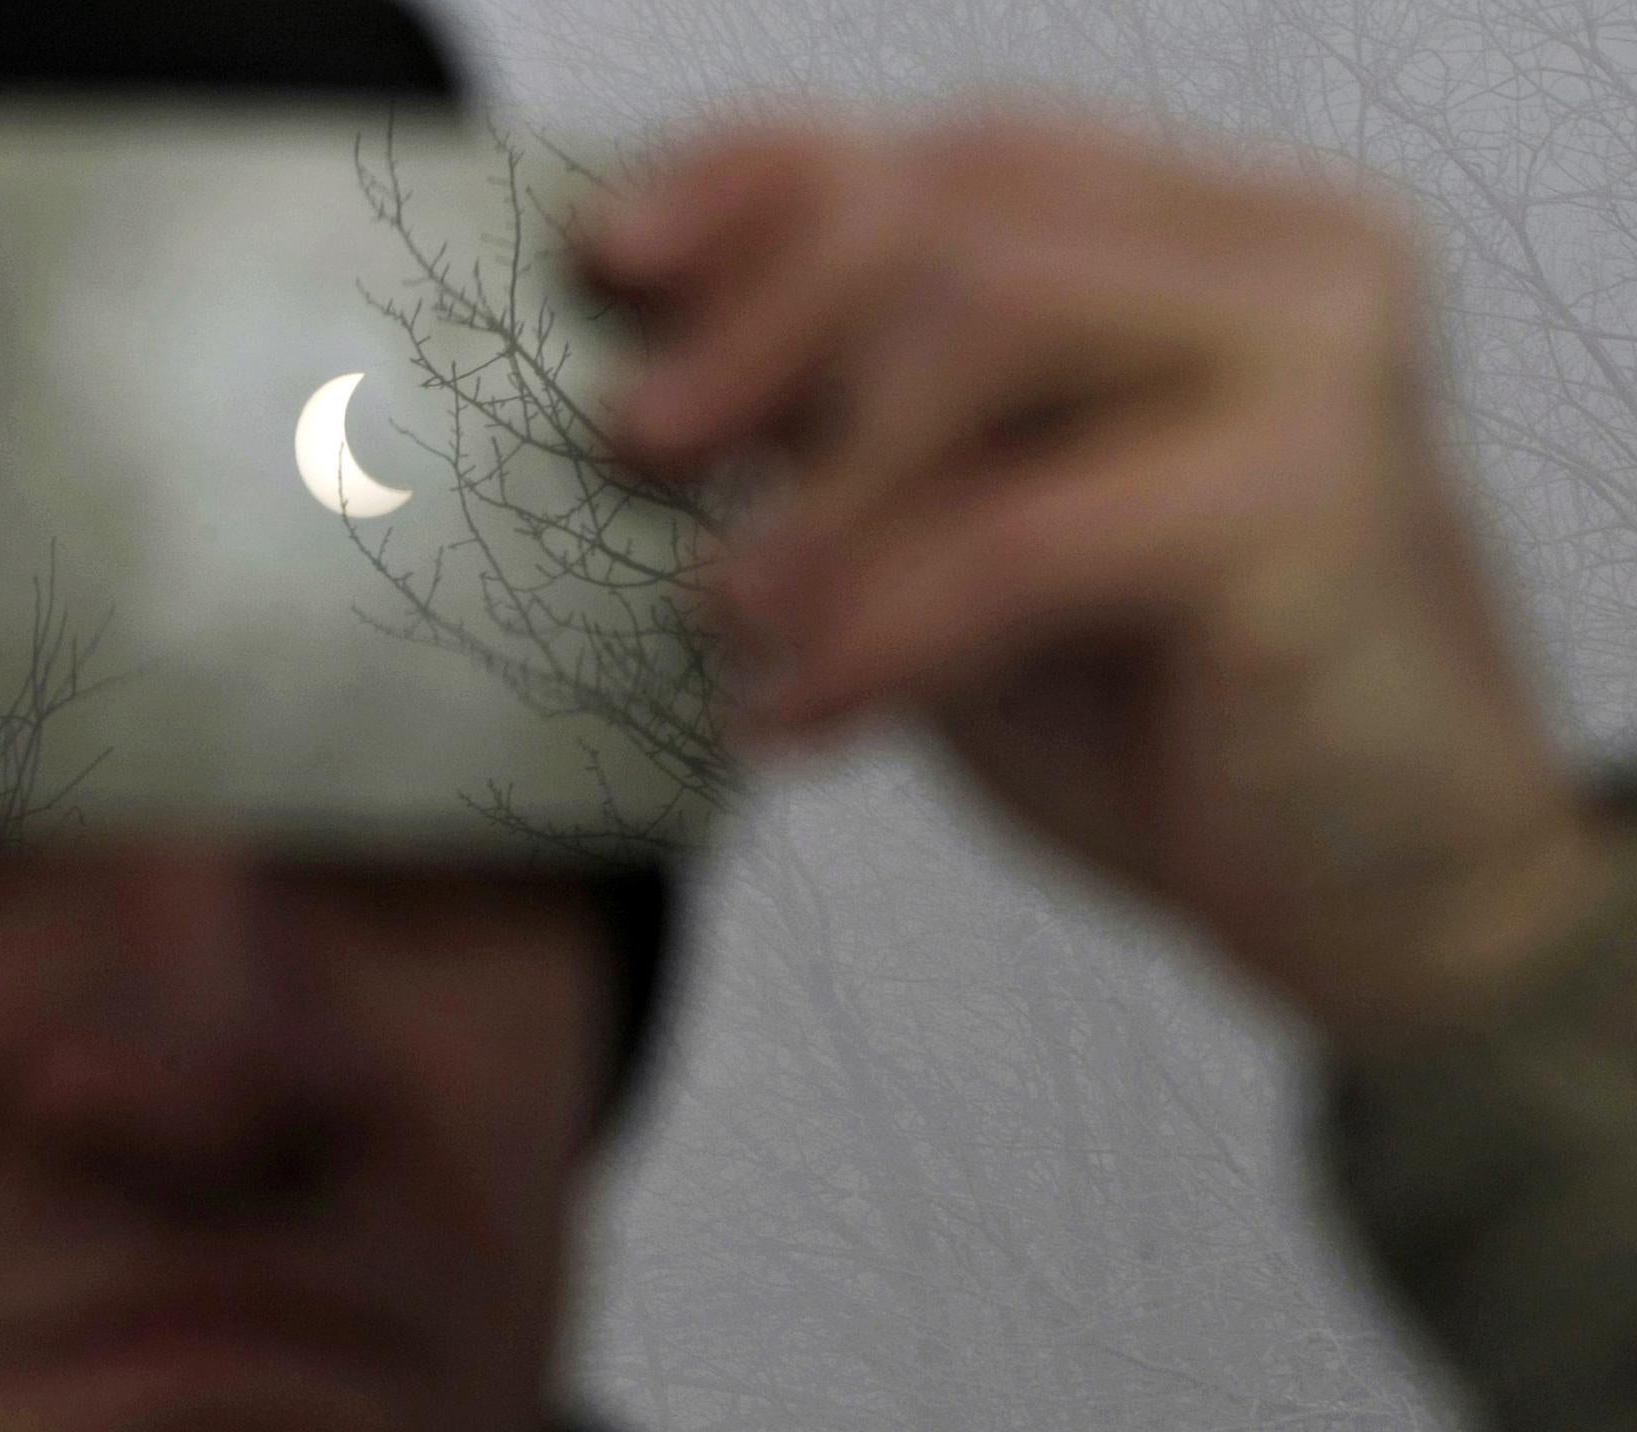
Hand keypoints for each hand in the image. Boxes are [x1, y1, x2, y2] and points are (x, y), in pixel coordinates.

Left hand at [573, 98, 1622, 1047]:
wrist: (1381, 895)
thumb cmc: (1170, 714)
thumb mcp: (984, 540)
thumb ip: (871, 434)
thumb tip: (660, 366)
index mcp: (1206, 239)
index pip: (957, 156)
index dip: (759, 182)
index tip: (610, 259)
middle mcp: (1279, 259)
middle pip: (954, 208)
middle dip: (759, 325)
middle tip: (635, 441)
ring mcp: (1316, 360)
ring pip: (984, 327)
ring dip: (819, 485)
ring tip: (726, 613)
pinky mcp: (1317, 501)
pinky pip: (1024, 536)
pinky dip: (880, 631)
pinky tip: (795, 721)